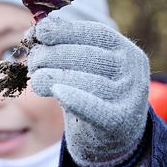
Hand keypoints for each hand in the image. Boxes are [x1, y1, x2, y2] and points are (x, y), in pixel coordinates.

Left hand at [26, 16, 150, 166]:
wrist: (114, 138)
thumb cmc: (93, 94)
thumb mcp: (85, 68)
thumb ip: (66, 46)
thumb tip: (38, 28)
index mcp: (127, 51)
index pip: (96, 33)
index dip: (65, 31)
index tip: (39, 32)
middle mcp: (133, 71)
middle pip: (88, 57)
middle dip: (53, 55)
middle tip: (33, 60)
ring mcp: (130, 97)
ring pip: (86, 81)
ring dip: (54, 76)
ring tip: (37, 77)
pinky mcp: (120, 121)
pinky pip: (95, 108)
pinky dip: (75, 99)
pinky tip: (56, 92)